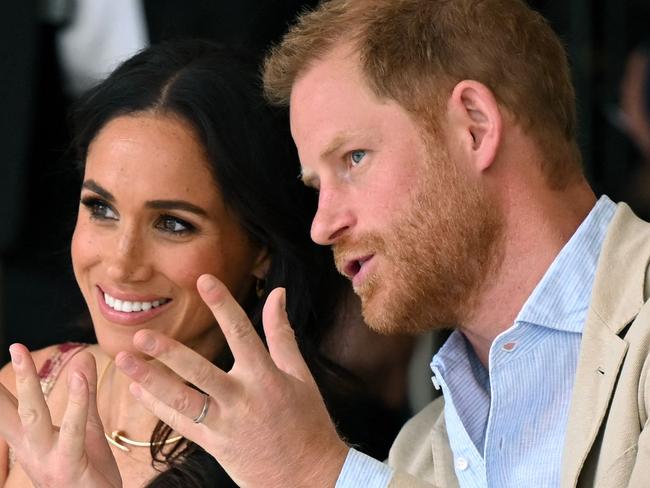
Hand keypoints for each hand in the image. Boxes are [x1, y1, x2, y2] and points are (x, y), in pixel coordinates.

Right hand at [0, 345, 120, 487]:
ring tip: (18, 351)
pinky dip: (76, 402)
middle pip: (10, 409)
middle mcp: (32, 450)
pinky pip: (72, 431)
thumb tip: (83, 357)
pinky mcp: (69, 467)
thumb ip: (84, 394)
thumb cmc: (89, 472)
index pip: (6, 408)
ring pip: (33, 415)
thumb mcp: (87, 427)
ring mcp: (48, 459)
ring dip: (25, 383)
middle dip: (1, 379)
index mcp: (31, 441)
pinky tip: (78, 377)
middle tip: (1, 347)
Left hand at [115, 274, 348, 487]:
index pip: (242, 332)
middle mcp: (243, 398)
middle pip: (200, 372)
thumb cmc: (307, 420)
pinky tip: (138, 389)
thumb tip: (278, 293)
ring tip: (125, 360)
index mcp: (267, 376)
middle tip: (141, 335)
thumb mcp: (299, 374)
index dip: (223, 304)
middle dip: (168, 353)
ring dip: (151, 380)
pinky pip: (180, 424)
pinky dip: (157, 407)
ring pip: (182, 400)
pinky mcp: (214, 445)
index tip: (204, 279)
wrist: (309, 475)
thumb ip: (282, 332)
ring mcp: (225, 424)